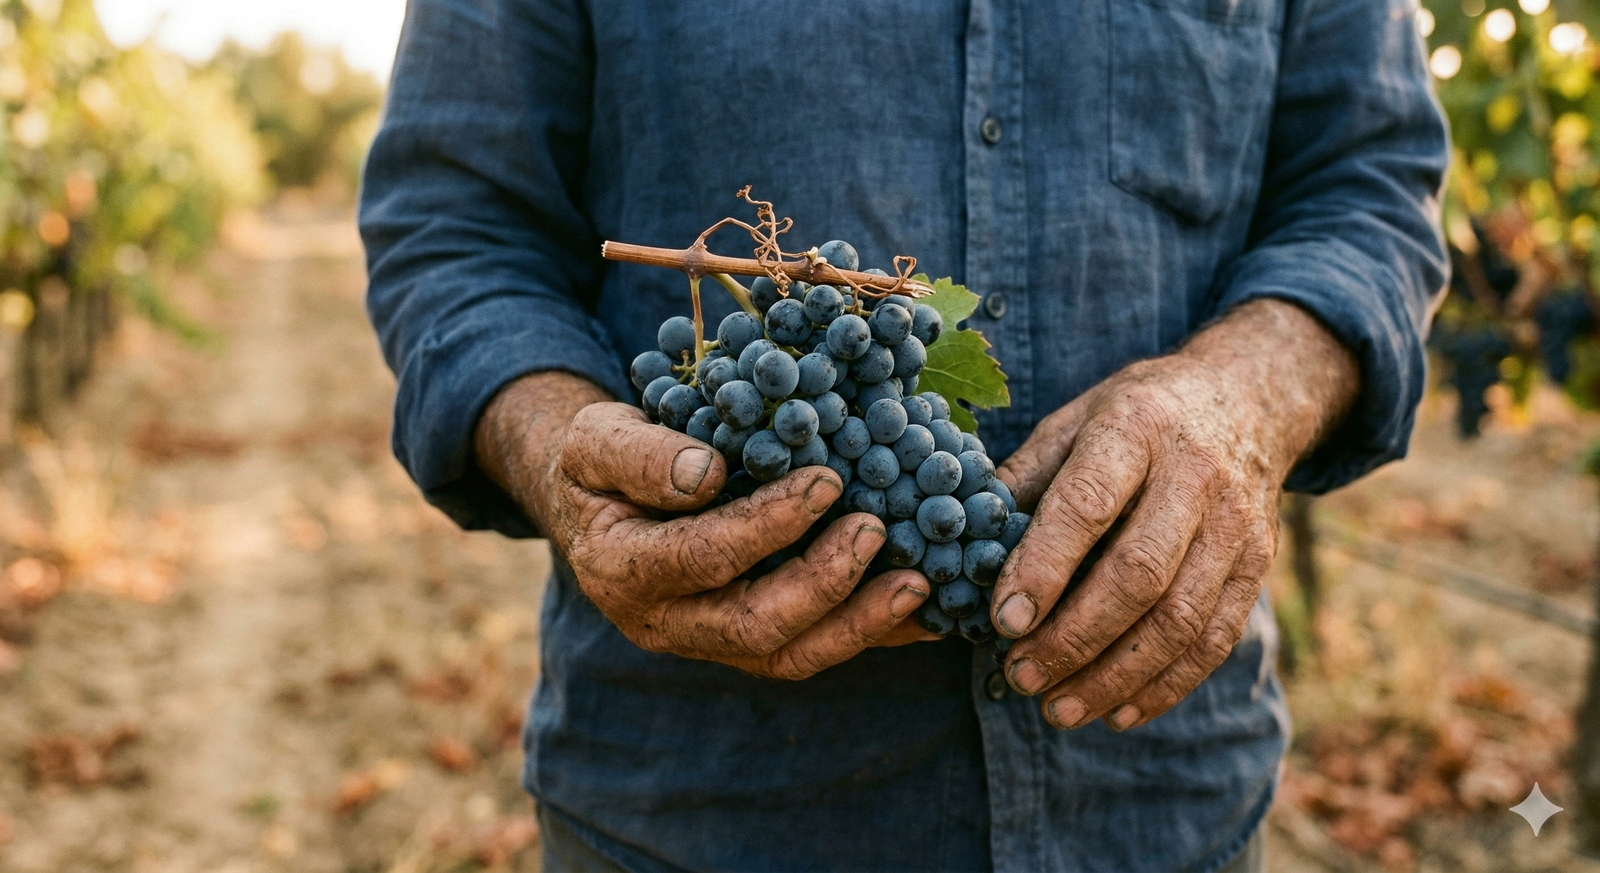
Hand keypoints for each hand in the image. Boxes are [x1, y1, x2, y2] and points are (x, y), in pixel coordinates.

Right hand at [474, 372, 933, 678]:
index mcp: (622, 572)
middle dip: (823, 583)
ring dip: (858, 625)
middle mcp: (667, 624)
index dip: (766, 526)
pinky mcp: (750, 642)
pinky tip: (923, 610)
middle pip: (753, 627)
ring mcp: (711, 642)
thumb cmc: (602, 461)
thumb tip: (702, 474)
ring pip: (790, 656)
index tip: (824, 481)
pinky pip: (814, 650)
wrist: (598, 502)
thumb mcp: (596, 440)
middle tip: (874, 529)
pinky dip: (871, 633)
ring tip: (917, 582)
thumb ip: (638, 455)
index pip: (701, 559)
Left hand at [990, 301, 1357, 730]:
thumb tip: (961, 546)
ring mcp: (1235, 523)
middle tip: (1021, 677)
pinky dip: (1166, 686)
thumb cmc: (1133, 416)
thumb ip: (1023, 480)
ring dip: (1115, 676)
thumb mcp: (1072, 422)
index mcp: (1134, 427)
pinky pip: (1216, 638)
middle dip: (1074, 638)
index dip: (1043, 568)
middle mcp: (1193, 474)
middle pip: (1138, 574)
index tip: (1004, 622)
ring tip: (1058, 709)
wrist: (1246, 398)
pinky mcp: (1257, 565)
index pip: (1086, 506)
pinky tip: (1119, 714)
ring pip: (1180, 618)